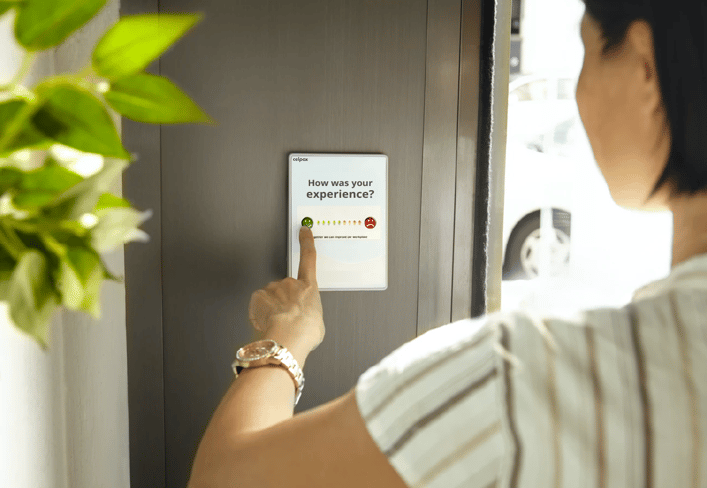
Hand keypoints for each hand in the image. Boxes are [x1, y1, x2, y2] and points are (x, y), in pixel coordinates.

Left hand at [248, 226, 323, 361]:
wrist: (287, 337)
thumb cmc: (304, 332)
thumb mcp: (317, 322)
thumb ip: (310, 313)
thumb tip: (305, 317)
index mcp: (308, 287)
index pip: (309, 258)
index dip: (306, 242)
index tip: (304, 231)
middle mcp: (291, 284)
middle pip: (285, 288)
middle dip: (284, 300)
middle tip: (287, 318)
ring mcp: (274, 289)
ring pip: (271, 296)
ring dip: (272, 308)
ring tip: (278, 324)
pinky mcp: (259, 296)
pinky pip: (258, 303)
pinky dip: (260, 312)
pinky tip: (267, 322)